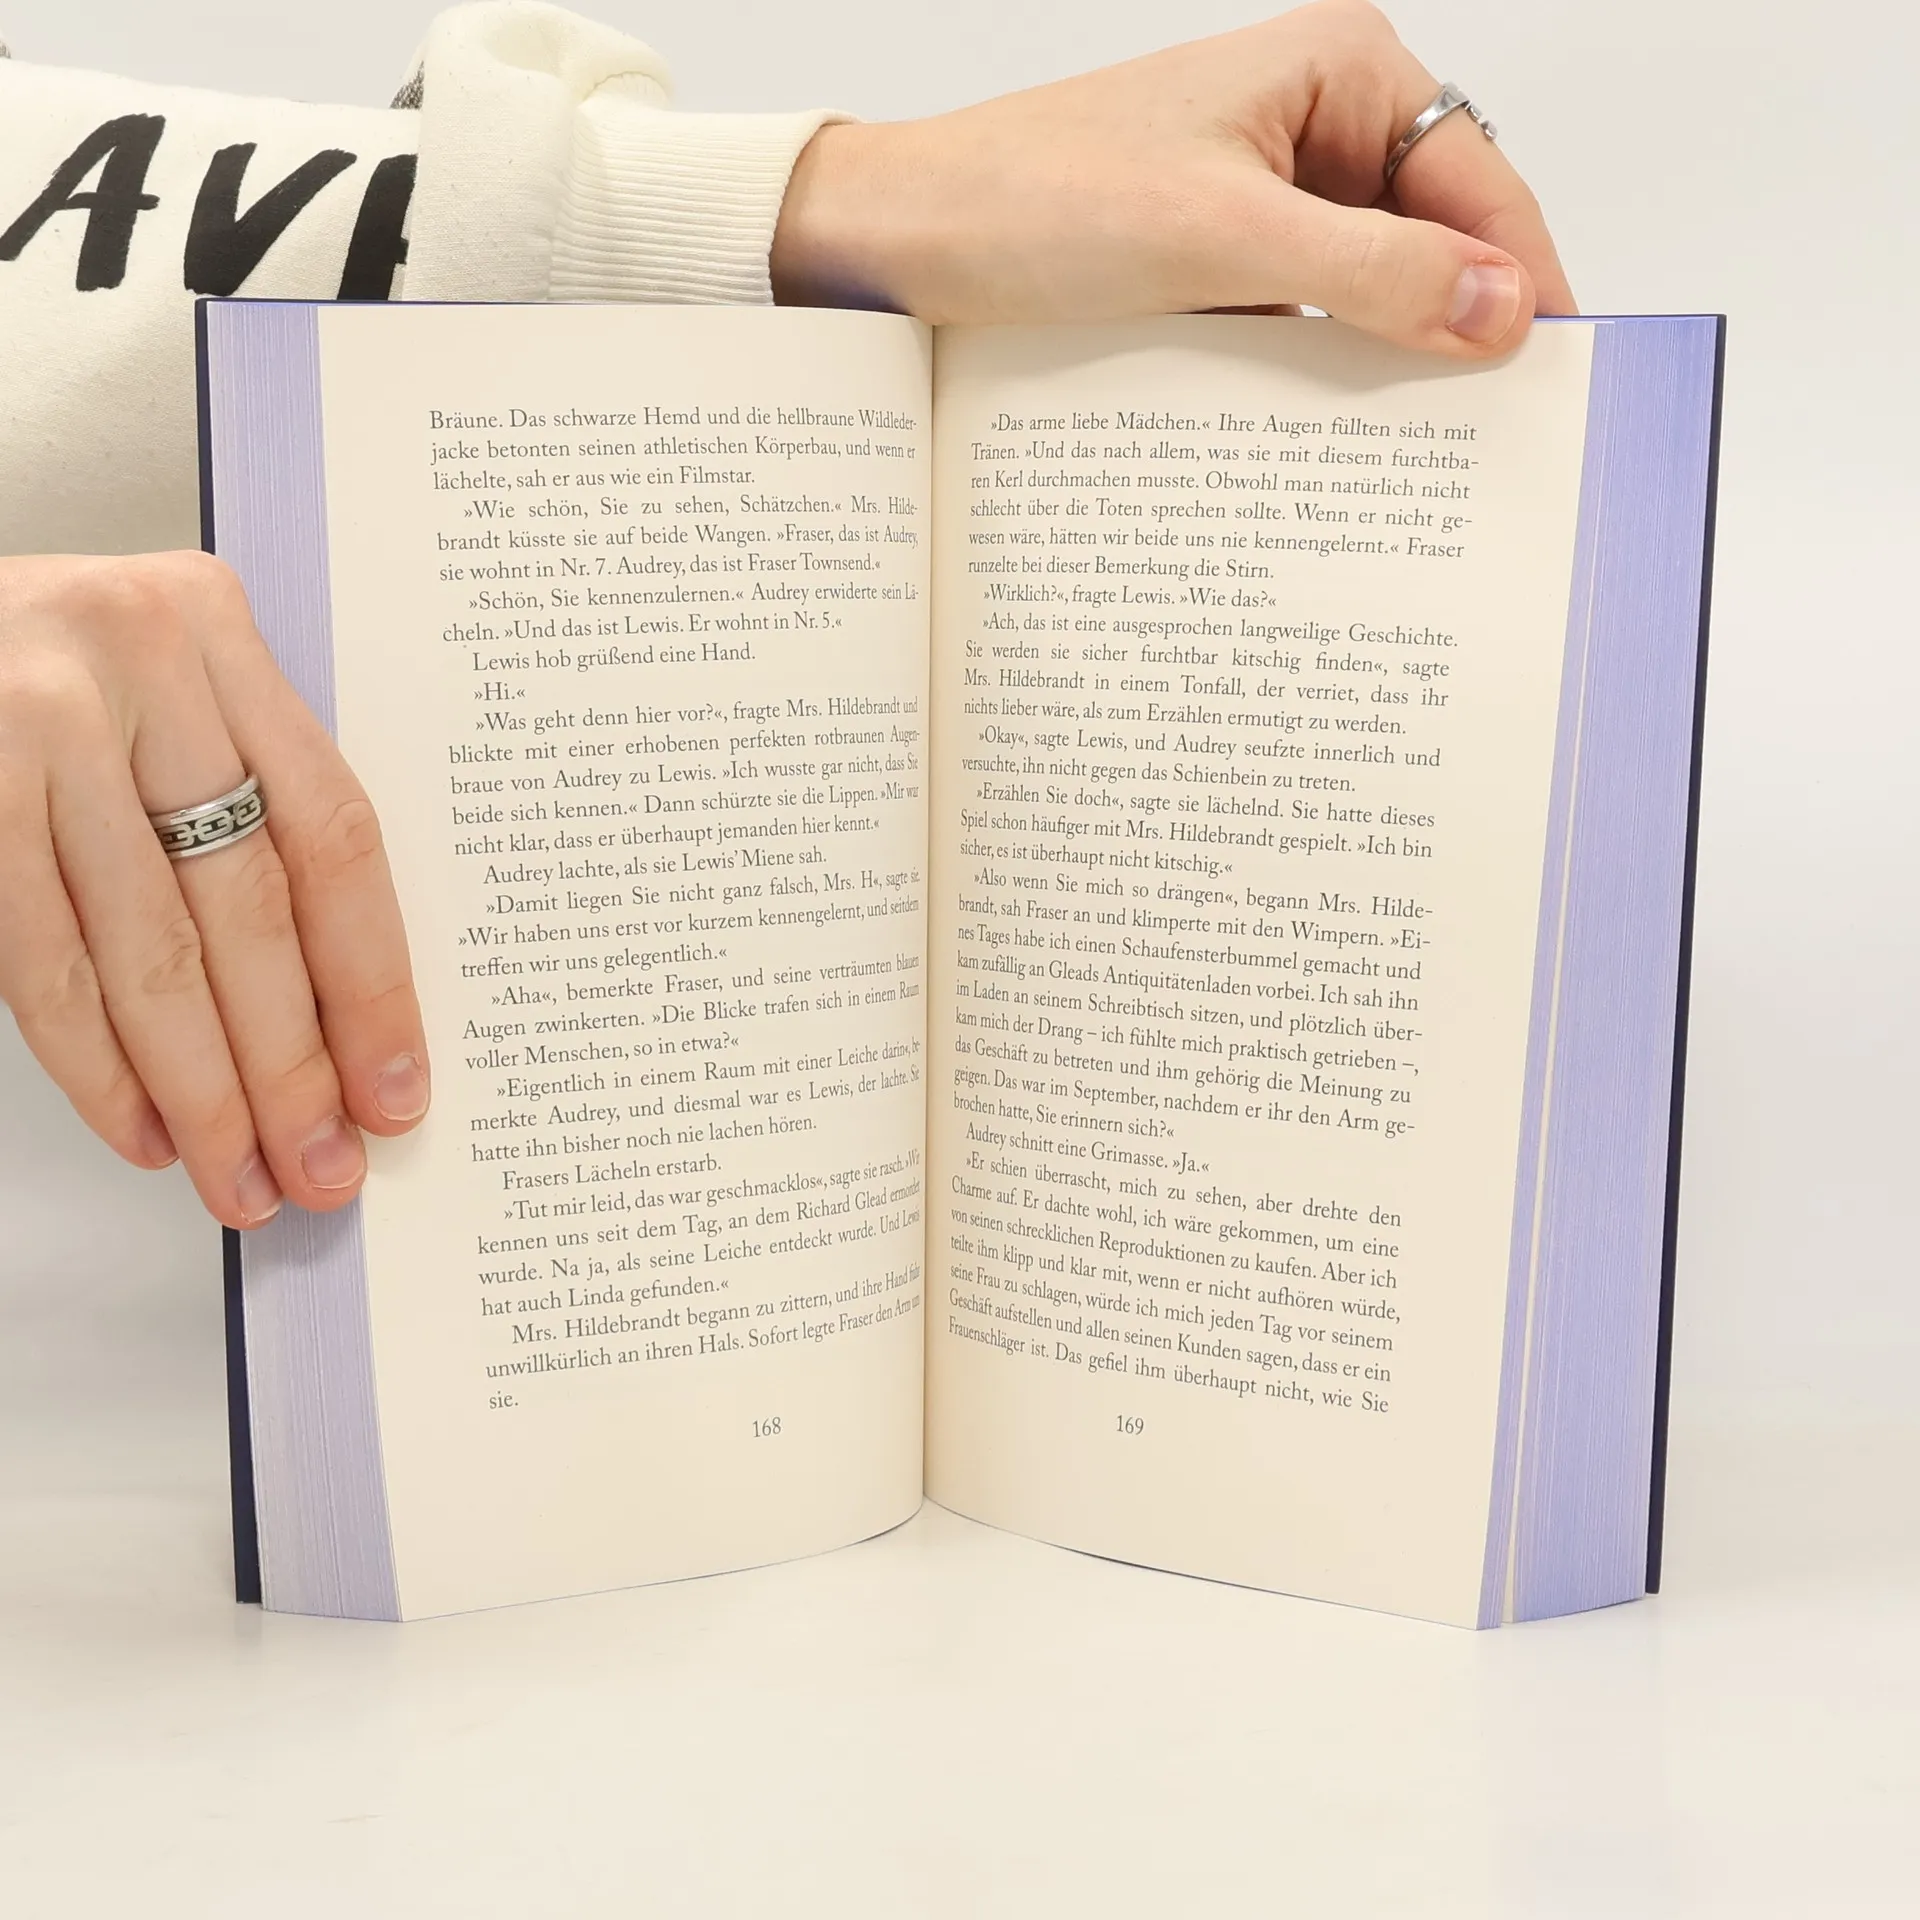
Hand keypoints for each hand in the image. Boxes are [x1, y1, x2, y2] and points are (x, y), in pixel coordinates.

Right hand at [0, 552, 428, 1228]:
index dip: (372, 982)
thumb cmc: (34, 669)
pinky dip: (98, 1066)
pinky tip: (144, 1130)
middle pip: (252, 906)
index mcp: (217, 629)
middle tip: (323, 1166)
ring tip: (241, 1177)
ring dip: (204, 1091)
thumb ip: (242, 798)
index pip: (335, 836)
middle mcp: (140, 658)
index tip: (397, 1089)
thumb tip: (333, 1015)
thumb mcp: (156, 688)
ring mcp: (38, 721)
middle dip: (293, 1065)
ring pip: (151, 951)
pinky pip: (42, 963)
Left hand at [772, 0, 1572, 355]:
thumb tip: (1501, 310)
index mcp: (1336, 69)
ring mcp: (1262, 193)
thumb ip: (1370, 273)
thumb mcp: (1222, 237)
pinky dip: (1318, 371)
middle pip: (1430, 236)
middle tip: (1486, 434)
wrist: (904, 238)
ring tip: (1412, 449)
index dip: (1520, 276)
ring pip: (1366, 287)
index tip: (1550, 375)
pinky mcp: (1218, 258)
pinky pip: (1302, 318)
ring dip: (1382, 359)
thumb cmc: (1034, 201)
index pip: (1476, 179)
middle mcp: (1309, 121)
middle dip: (1453, 326)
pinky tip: (1325, 434)